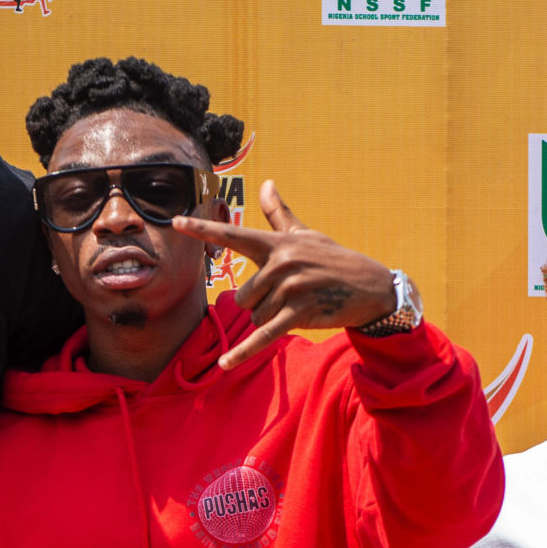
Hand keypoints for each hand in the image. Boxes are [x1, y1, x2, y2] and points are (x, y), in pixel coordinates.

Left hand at [174, 182, 397, 370]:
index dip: (204, 229)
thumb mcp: (306, 235)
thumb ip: (279, 214)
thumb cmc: (333, 260)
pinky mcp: (300, 313)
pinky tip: (225, 364)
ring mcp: (290, 289)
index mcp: (277, 244)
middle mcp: (281, 264)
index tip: (176, 222)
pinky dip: (245, 352)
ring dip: (272, 318)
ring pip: (256, 316)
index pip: (234, 234)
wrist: (371, 286)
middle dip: (260, 304)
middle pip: (243, 296)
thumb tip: (267, 183)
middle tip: (290, 296)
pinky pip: (264, 335)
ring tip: (299, 306)